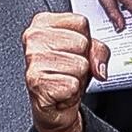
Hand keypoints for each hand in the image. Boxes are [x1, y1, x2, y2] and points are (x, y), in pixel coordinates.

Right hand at [23, 11, 105, 131]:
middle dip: (83, 60)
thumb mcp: (85, 54)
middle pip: (82, 43)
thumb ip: (98, 50)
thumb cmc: (66, 75)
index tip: (73, 51)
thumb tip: (99, 67)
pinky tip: (61, 91)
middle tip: (69, 69)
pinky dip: (72, 92)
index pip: (81, 22)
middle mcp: (34, 38)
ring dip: (78, 78)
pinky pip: (72, 84)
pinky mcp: (36, 82)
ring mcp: (33, 60)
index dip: (86, 40)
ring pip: (80, 64)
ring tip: (65, 80)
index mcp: (42, 23)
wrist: (54, 108)